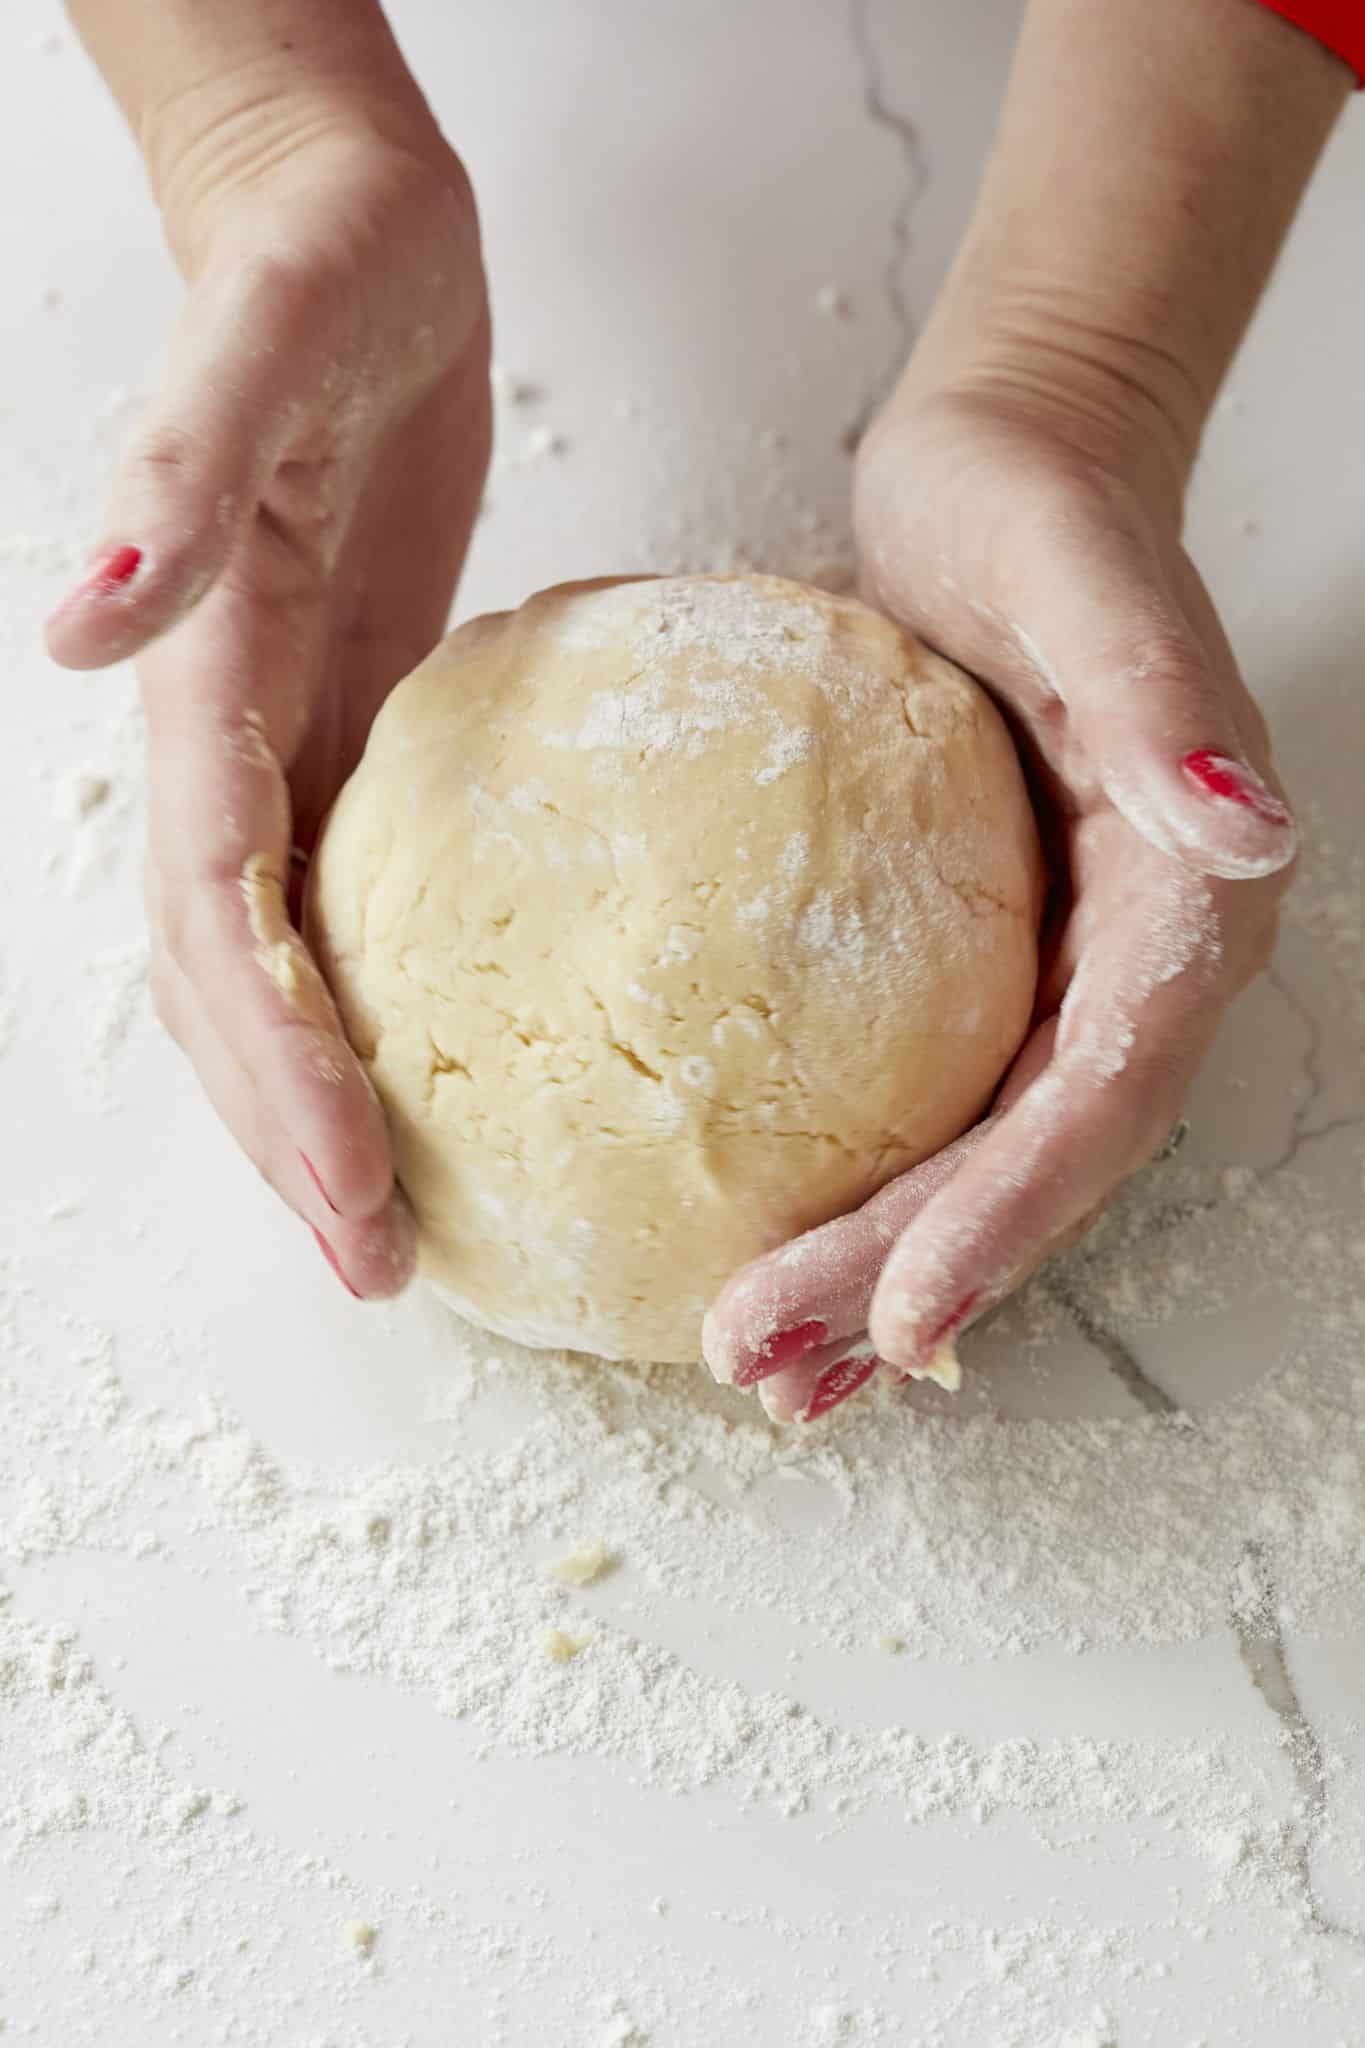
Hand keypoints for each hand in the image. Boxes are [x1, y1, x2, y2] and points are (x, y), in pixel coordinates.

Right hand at [47, 127, 490, 1296]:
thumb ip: (179, 473)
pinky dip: (371, 1008)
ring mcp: (279, 746)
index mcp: (199, 685)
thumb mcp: (263, 344)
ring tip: (389, 1216)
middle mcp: (223, 741)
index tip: (356, 1193)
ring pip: (269, 967)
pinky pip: (342, 903)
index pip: (224, 924)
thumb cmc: (313, 269)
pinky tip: (439, 1068)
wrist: (342, 240)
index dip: (279, 1070)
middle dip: (291, 1137)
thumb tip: (75, 618)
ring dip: (316, 1102)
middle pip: (225, 985)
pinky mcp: (349, 732)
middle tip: (380, 1265)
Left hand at [702, 383, 1295, 1418]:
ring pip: (978, 1161)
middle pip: (1031, 1166)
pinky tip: (775, 1250)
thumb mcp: (1086, 576)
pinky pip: (925, 1101)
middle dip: (909, 1283)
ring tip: (769, 1367)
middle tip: (773, 1371)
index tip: (906, 1321)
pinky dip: (858, 1191)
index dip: (1014, 1220)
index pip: (1103, 1096)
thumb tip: (1247, 833)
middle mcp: (1132, 961)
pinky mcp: (977, 961)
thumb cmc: (1039, 508)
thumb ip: (1160, 703)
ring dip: (877, 1277)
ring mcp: (1054, 970)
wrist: (1000, 476)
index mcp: (1187, 896)